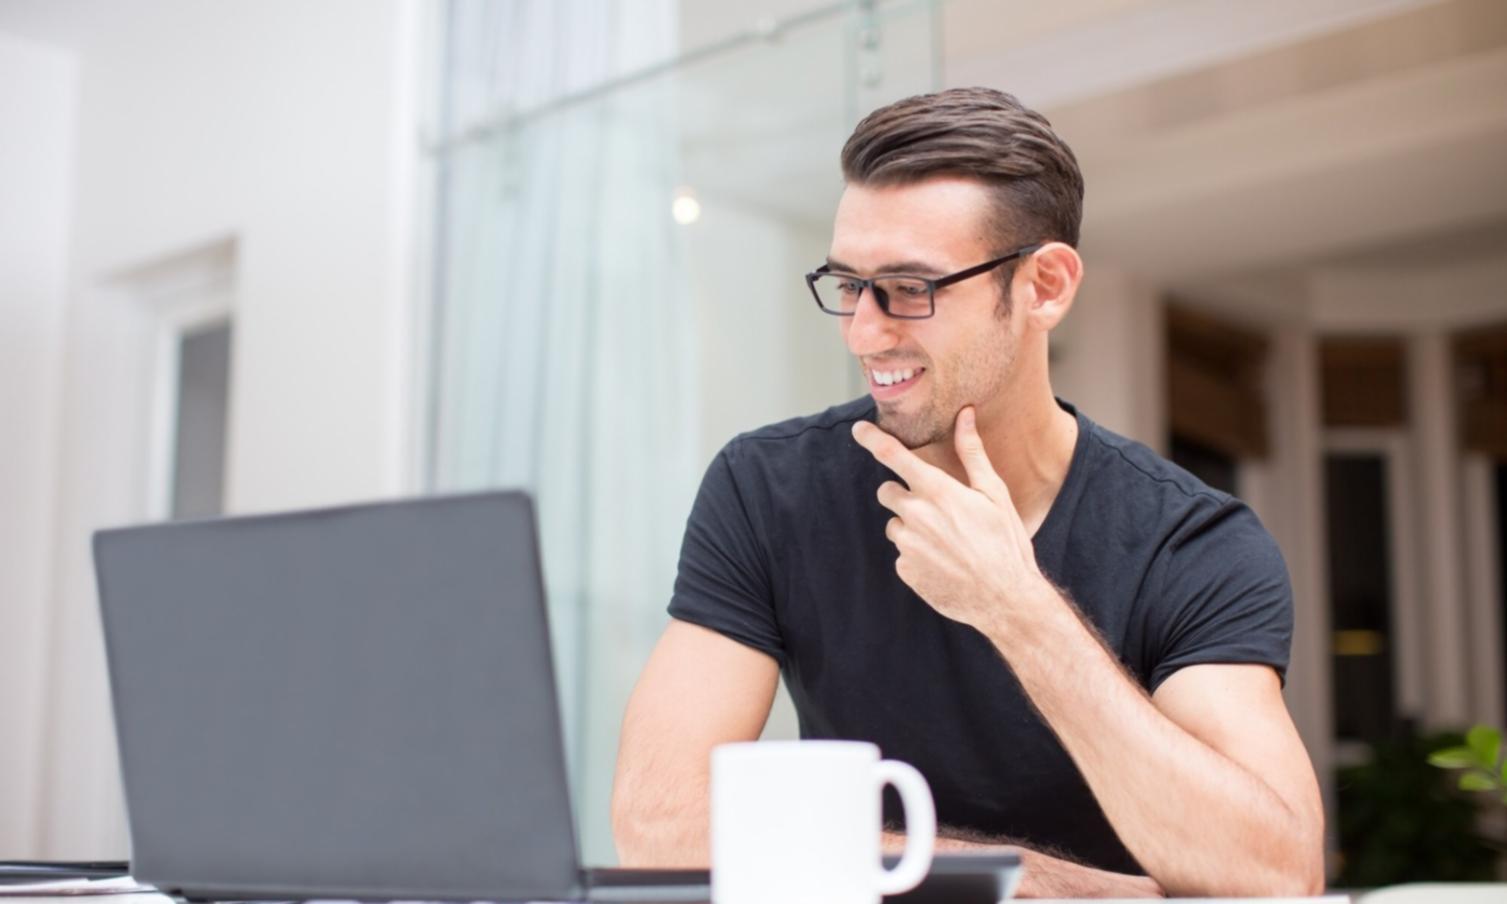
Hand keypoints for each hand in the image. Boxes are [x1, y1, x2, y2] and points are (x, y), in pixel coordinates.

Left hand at [851, 407, 1052, 635]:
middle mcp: (915, 515)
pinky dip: (917, 554)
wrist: (1005, 599)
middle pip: (887, 491)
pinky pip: (902, 553)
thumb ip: (972, 453)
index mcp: (937, 491)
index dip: (872, 439)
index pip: (893, 456)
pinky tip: (943, 562)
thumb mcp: (995, 494)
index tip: (858, 430)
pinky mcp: (904, 570)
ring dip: (912, 528)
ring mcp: (907, 544)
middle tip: (935, 508)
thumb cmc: (1005, 542)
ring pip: (896, 524)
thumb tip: (965, 415)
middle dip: (903, 494)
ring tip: (947, 541)